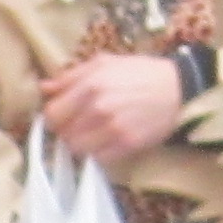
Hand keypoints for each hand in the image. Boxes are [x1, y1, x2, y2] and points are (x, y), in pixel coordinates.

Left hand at [39, 53, 187, 166]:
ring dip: (80, 144)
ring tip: (91, 134)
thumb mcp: (104, 63)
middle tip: (77, 125)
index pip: (52, 113)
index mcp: (90, 84)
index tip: (63, 115)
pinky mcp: (127, 145)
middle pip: (62, 134)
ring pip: (77, 149)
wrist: (178, 88)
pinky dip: (97, 154)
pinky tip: (105, 143)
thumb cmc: (140, 72)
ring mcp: (113, 129)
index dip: (54, 115)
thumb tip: (44, 88)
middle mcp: (99, 108)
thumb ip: (71, 76)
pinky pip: (98, 159)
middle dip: (66, 130)